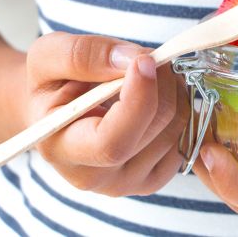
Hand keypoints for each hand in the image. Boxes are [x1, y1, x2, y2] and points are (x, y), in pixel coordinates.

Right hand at [24, 32, 188, 195]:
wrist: (62, 111)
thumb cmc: (53, 85)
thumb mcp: (48, 57)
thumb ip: (82, 55)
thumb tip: (131, 60)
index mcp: (62, 151)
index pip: (113, 142)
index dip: (139, 100)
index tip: (145, 61)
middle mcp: (97, 177)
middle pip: (157, 125)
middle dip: (161, 80)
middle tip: (149, 57)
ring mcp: (131, 182)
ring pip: (179, 126)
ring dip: (174, 89)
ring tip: (149, 76)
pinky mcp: (157, 177)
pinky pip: (189, 137)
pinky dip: (182, 107)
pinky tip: (159, 97)